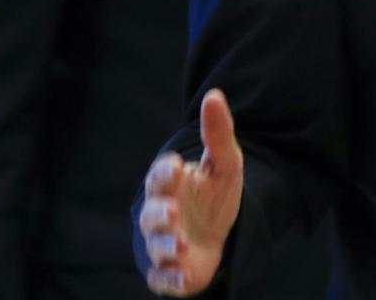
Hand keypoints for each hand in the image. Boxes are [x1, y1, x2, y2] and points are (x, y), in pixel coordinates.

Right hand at [140, 89, 243, 295]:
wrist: (215, 235)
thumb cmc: (212, 195)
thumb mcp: (224, 163)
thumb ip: (218, 133)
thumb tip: (215, 95)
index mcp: (170, 185)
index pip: (159, 176)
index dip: (164, 172)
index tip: (176, 166)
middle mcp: (161, 215)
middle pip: (152, 214)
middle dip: (161, 213)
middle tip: (173, 211)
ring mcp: (163, 245)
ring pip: (156, 247)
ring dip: (166, 246)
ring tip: (181, 245)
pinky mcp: (169, 273)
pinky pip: (163, 280)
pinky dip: (170, 280)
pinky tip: (183, 277)